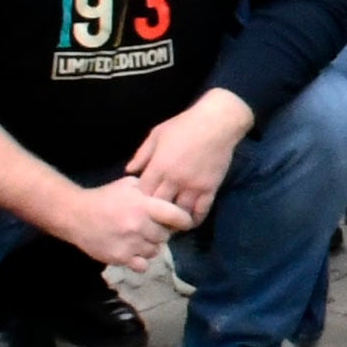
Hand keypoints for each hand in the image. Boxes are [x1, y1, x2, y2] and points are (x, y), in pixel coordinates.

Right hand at [54, 173, 197, 268]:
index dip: (184, 220)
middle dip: (162, 231)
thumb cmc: (105, 198)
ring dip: (151, 245)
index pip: (177, 216)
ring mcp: (130, 244)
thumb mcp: (129, 185)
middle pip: (166, 236)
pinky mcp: (120, 258)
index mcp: (143, 205)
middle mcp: (139, 226)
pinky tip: (133, 251)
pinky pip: (142, 265)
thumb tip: (170, 198)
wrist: (75, 215)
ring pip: (155, 251)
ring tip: (140, 238)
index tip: (182, 221)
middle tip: (152, 227)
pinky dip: (140, 260)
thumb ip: (150, 190)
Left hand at [123, 89, 255, 221]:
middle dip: (154, 213)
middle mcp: (174, 180)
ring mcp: (193, 186)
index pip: (143, 192)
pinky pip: (201, 210)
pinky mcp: (210, 188)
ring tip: (169, 223)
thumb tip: (129, 171)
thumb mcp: (157, 134)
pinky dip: (195, 219)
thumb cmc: (184, 125)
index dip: (140, 199)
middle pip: (159, 206)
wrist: (216, 122)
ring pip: (179, 212)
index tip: (139, 202)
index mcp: (158, 166)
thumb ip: (142, 154)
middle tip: (152, 217)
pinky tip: (189, 221)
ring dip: (173, 219)